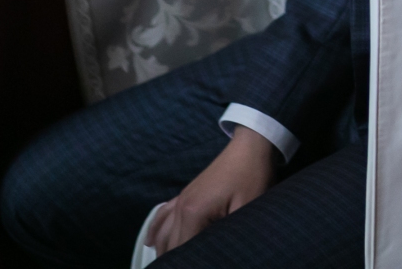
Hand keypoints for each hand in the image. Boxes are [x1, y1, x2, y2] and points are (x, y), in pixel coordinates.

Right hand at [145, 127, 277, 254]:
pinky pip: (162, 214)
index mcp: (192, 213)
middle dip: (176, 260)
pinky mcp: (185, 194)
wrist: (251, 145)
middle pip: (169, 244)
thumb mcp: (247, 209)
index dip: (189, 262)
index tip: (199, 264)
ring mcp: (181, 199)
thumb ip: (229, 234)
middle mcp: (180, 207)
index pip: (182, 251)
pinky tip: (150, 243)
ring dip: (164, 250)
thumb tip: (219, 253)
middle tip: (184, 266)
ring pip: (162, 233)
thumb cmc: (252, 177)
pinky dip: (155, 231)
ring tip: (168, 264)